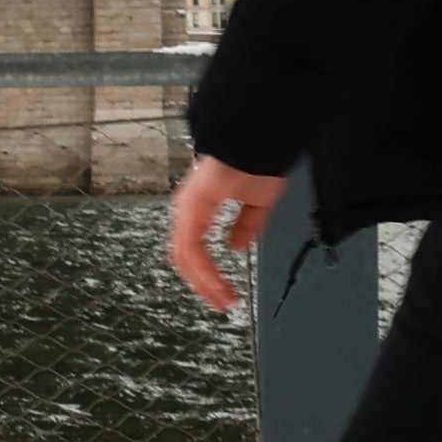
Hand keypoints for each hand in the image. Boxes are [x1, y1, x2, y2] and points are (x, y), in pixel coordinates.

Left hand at [167, 151, 285, 318]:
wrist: (258, 138)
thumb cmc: (258, 159)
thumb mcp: (257, 202)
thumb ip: (246, 226)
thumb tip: (236, 246)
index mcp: (200, 208)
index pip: (193, 250)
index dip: (206, 275)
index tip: (224, 294)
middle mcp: (189, 209)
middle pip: (184, 258)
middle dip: (203, 285)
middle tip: (223, 304)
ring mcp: (187, 208)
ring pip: (184, 257)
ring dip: (203, 282)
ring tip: (223, 300)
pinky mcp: (191, 208)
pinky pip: (191, 247)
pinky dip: (203, 270)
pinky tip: (217, 283)